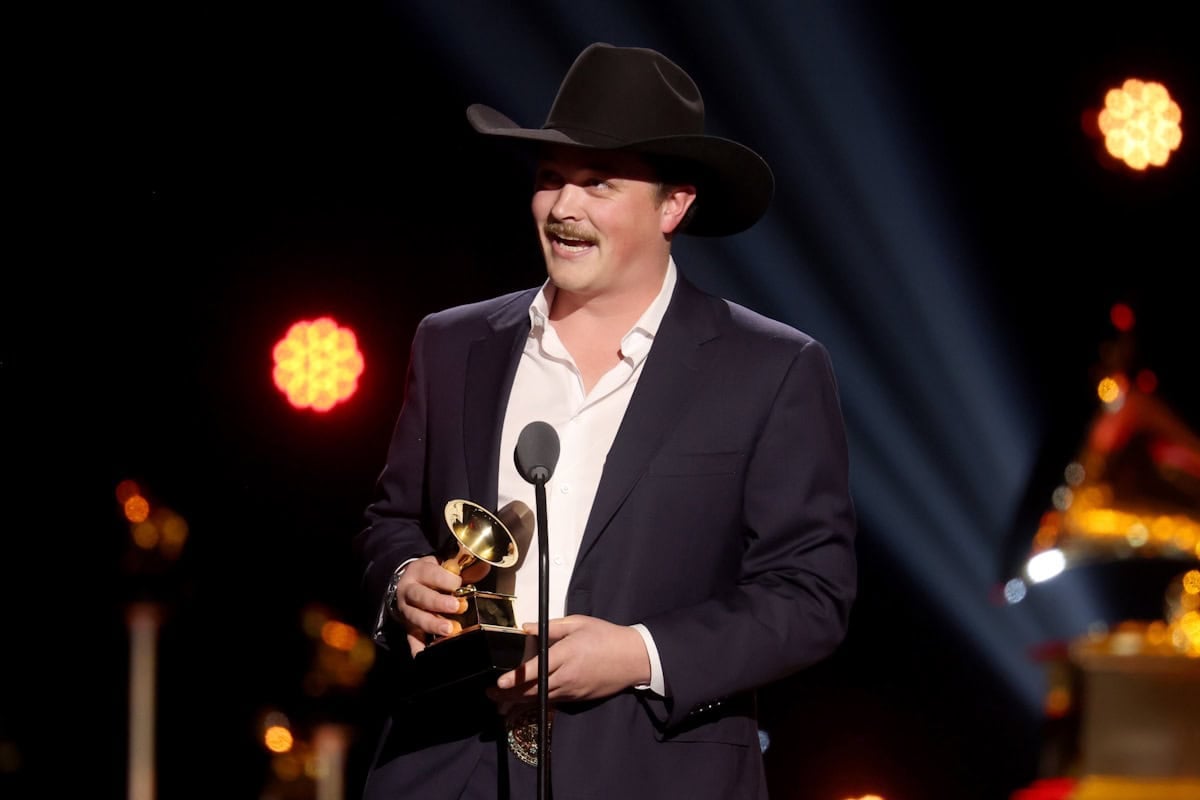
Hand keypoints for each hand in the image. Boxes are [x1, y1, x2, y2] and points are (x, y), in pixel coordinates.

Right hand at [391, 556, 463, 657]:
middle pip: (421, 596)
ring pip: (416, 618)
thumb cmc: (433, 575)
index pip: (430, 573)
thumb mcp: (444, 565)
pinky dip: (417, 648)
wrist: (409, 583)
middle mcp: (409, 591)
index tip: (459, 583)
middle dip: (439, 602)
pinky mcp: (408, 627)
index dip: (446, 579)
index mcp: (419, 572)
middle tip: (456, 606)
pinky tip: (424, 655)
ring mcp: (407, 610)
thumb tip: (484, 567)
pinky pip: (411, 639)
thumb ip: (463, 568)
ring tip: (448, 630)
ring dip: (432, 624)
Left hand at [488, 615, 650, 703]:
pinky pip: (553, 701)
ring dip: (519, 701)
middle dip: (509, 694)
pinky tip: (526, 701)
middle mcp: (567, 675)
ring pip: (540, 699)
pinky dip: (537, 702)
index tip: (499, 683)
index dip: (515, 677)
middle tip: (491, 694)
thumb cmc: (606, 637)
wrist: (633, 658)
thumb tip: (526, 627)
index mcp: (566, 654)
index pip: (535, 669)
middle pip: (533, 690)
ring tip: (501, 702)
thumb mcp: (579, 623)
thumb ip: (550, 627)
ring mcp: (573, 690)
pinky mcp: (578, 699)